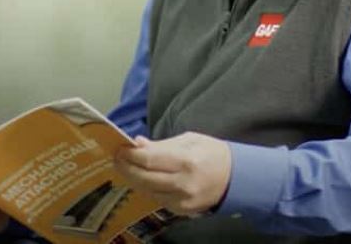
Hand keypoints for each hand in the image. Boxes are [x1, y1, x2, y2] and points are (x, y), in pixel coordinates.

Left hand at [115, 132, 231, 214]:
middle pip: (145, 178)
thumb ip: (162, 144)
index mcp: (186, 161)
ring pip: (148, 190)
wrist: (234, 177)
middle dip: (127, 167)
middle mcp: (183, 183)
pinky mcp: (182, 210)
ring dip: (133, 178)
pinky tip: (140, 178)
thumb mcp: (189, 139)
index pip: (150, 160)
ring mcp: (182, 200)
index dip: (132, 155)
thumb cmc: (212, 152)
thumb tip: (138, 144)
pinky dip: (147, 188)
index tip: (120, 148)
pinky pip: (157, 198)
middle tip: (116, 158)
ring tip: (124, 167)